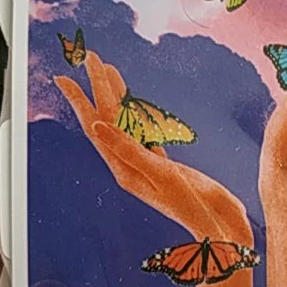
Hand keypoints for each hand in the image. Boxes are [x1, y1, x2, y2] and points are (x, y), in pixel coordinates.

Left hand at [55, 51, 253, 286]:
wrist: (220, 227)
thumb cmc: (192, 206)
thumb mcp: (160, 174)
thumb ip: (129, 149)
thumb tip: (98, 125)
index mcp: (124, 169)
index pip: (97, 126)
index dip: (81, 100)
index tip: (66, 77)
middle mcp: (130, 165)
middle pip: (108, 119)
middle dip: (98, 89)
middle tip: (90, 58)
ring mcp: (147, 164)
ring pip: (126, 123)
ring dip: (116, 96)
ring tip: (108, 70)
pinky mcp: (164, 165)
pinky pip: (144, 133)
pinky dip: (138, 114)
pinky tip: (136, 104)